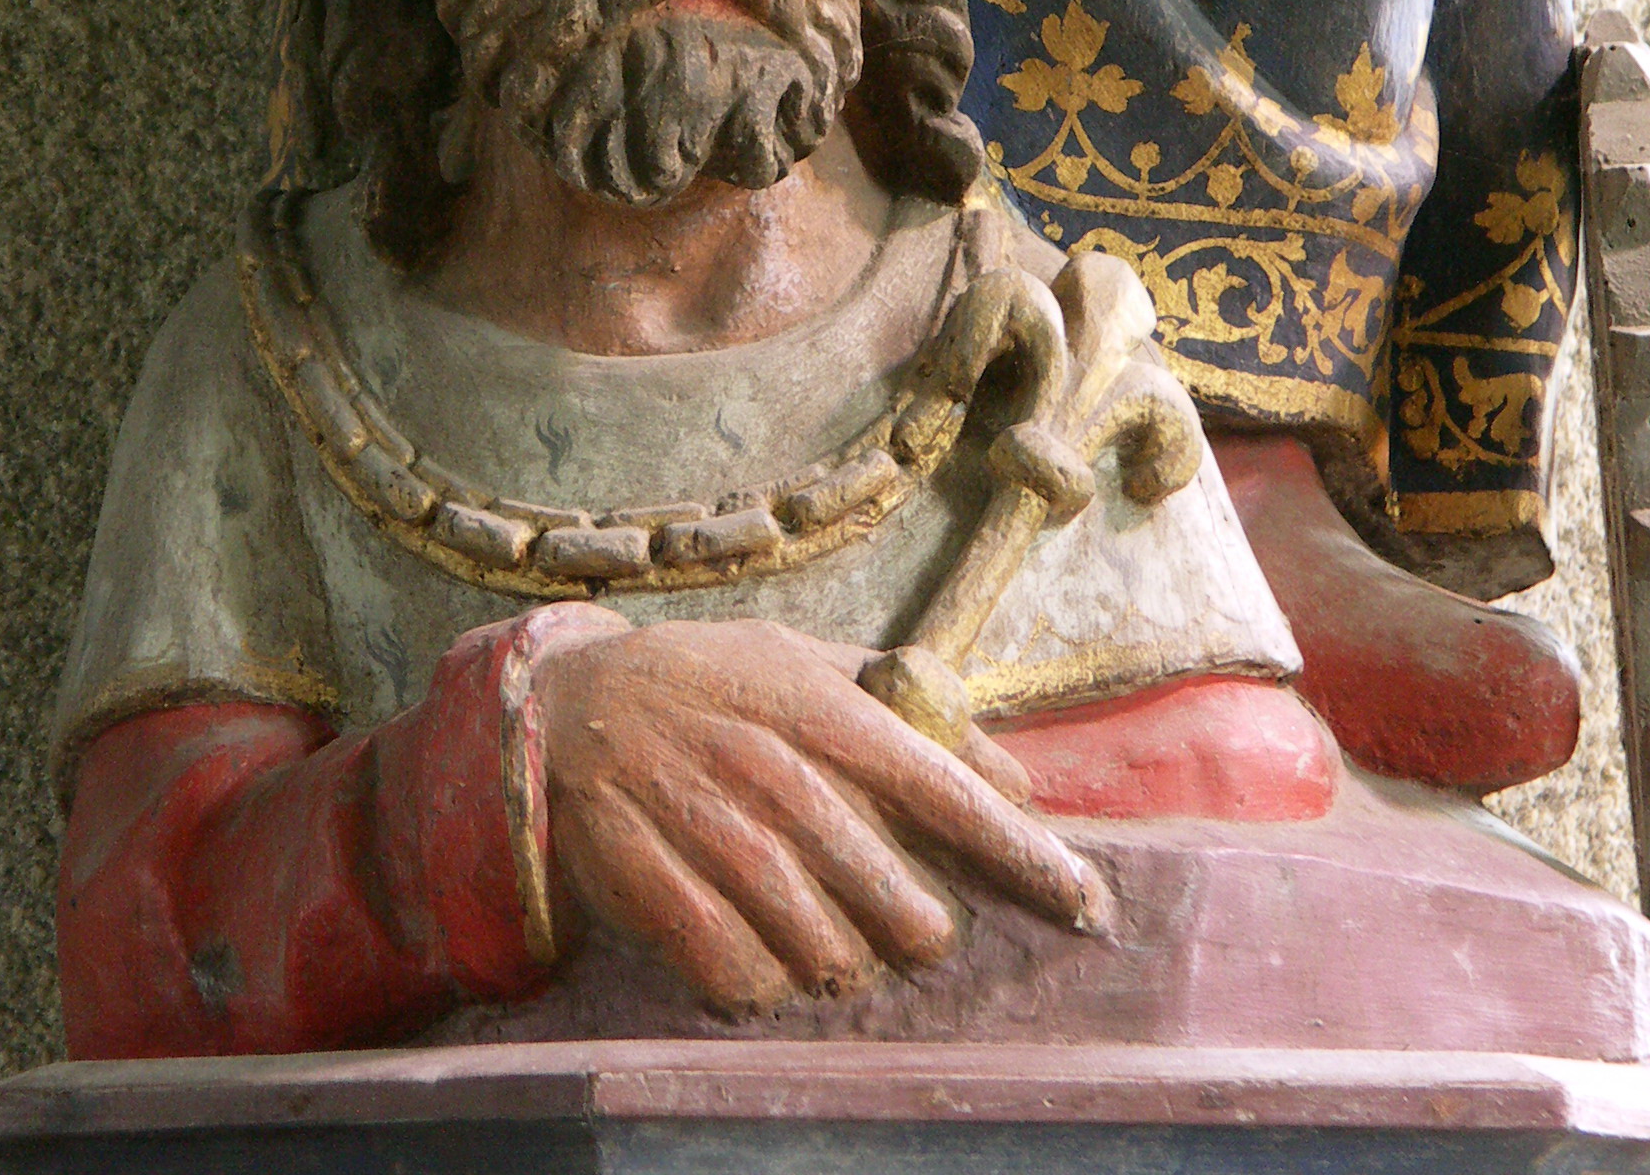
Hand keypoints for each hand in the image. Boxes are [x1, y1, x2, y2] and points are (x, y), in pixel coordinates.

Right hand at [533, 618, 1107, 1011]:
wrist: (567, 702)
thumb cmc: (710, 686)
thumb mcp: (807, 663)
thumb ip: (912, 711)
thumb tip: (1015, 775)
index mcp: (822, 710)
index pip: (947, 790)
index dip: (1022, 855)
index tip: (1083, 903)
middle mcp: (770, 768)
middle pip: (887, 887)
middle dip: (922, 930)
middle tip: (921, 933)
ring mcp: (703, 823)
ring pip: (814, 940)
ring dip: (842, 964)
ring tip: (842, 954)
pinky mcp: (642, 874)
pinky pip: (729, 966)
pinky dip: (762, 986)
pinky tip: (768, 971)